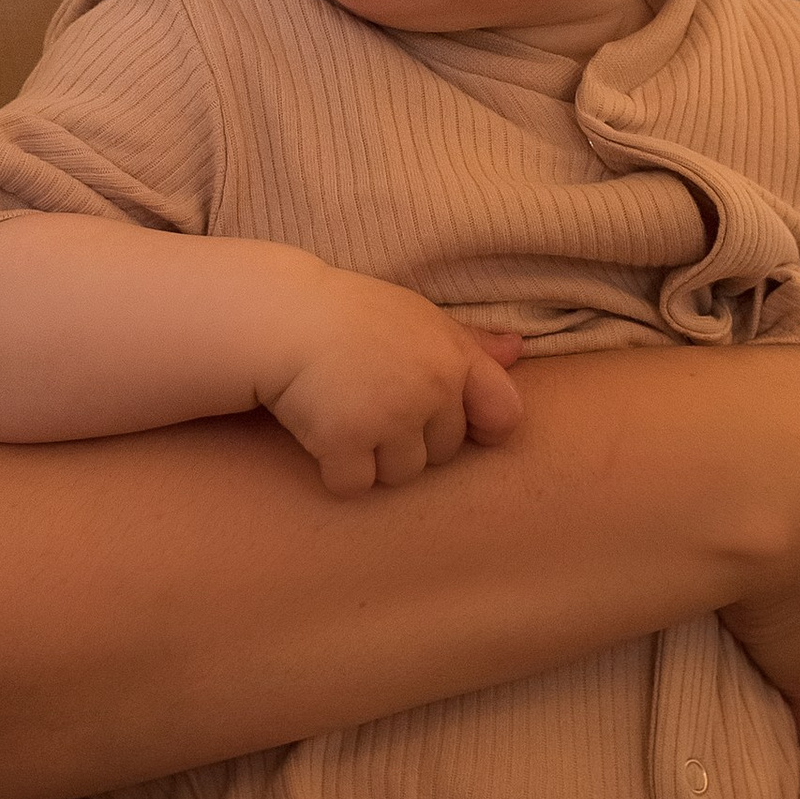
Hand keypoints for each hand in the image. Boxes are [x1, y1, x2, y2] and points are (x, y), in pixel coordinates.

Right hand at [260, 267, 524, 496]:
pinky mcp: (346, 440)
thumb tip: (518, 349)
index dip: (480, 426)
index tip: (441, 418)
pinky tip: (319, 431)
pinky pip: (355, 484)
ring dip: (373, 457)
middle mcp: (432, 388)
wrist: (280, 314)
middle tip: (369, 399)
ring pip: (402, 474)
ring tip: (344, 412)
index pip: (504, 413)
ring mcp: (391, 416)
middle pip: (443, 453)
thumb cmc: (350, 315)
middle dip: (410, 439)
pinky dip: (335, 469)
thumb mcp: (417, 316)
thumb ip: (469, 342)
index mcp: (454, 356)